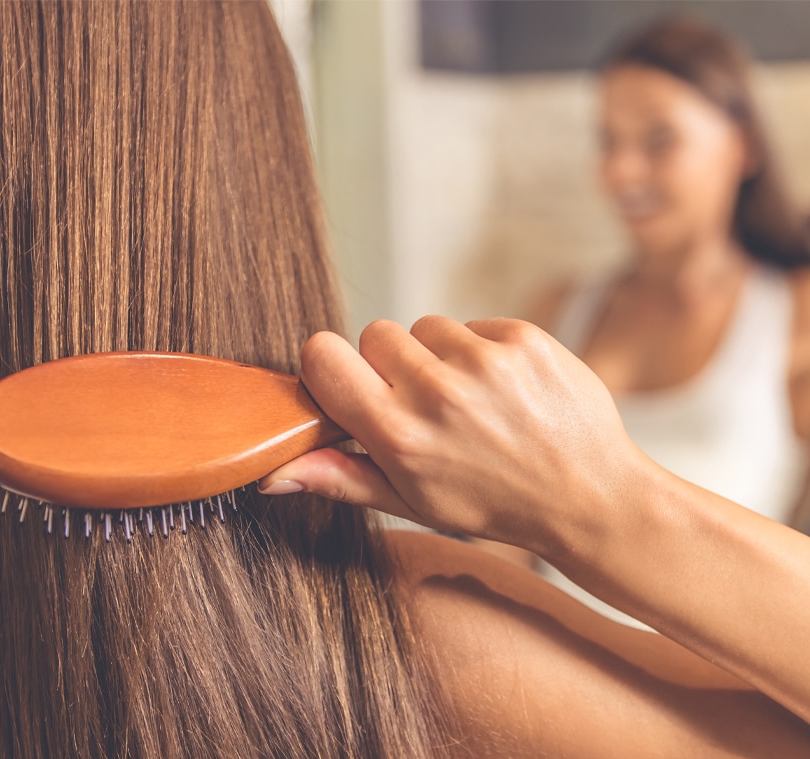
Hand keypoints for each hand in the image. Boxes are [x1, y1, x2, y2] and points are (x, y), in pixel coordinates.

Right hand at [261, 316, 645, 555]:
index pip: (322, 355)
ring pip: (424, 326)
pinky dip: (480, 350)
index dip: (329, 366)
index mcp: (398, 435)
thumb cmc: (492, 504)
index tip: (349, 386)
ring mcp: (483, 361)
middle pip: (373, 333)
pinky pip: (472, 324)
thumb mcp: (410, 502)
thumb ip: (339, 477)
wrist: (590, 497)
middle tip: (422, 404)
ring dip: (437, 356)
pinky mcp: (522, 338)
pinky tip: (502, 390)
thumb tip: (270, 473)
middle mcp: (437, 392)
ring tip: (470, 401)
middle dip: (388, 363)